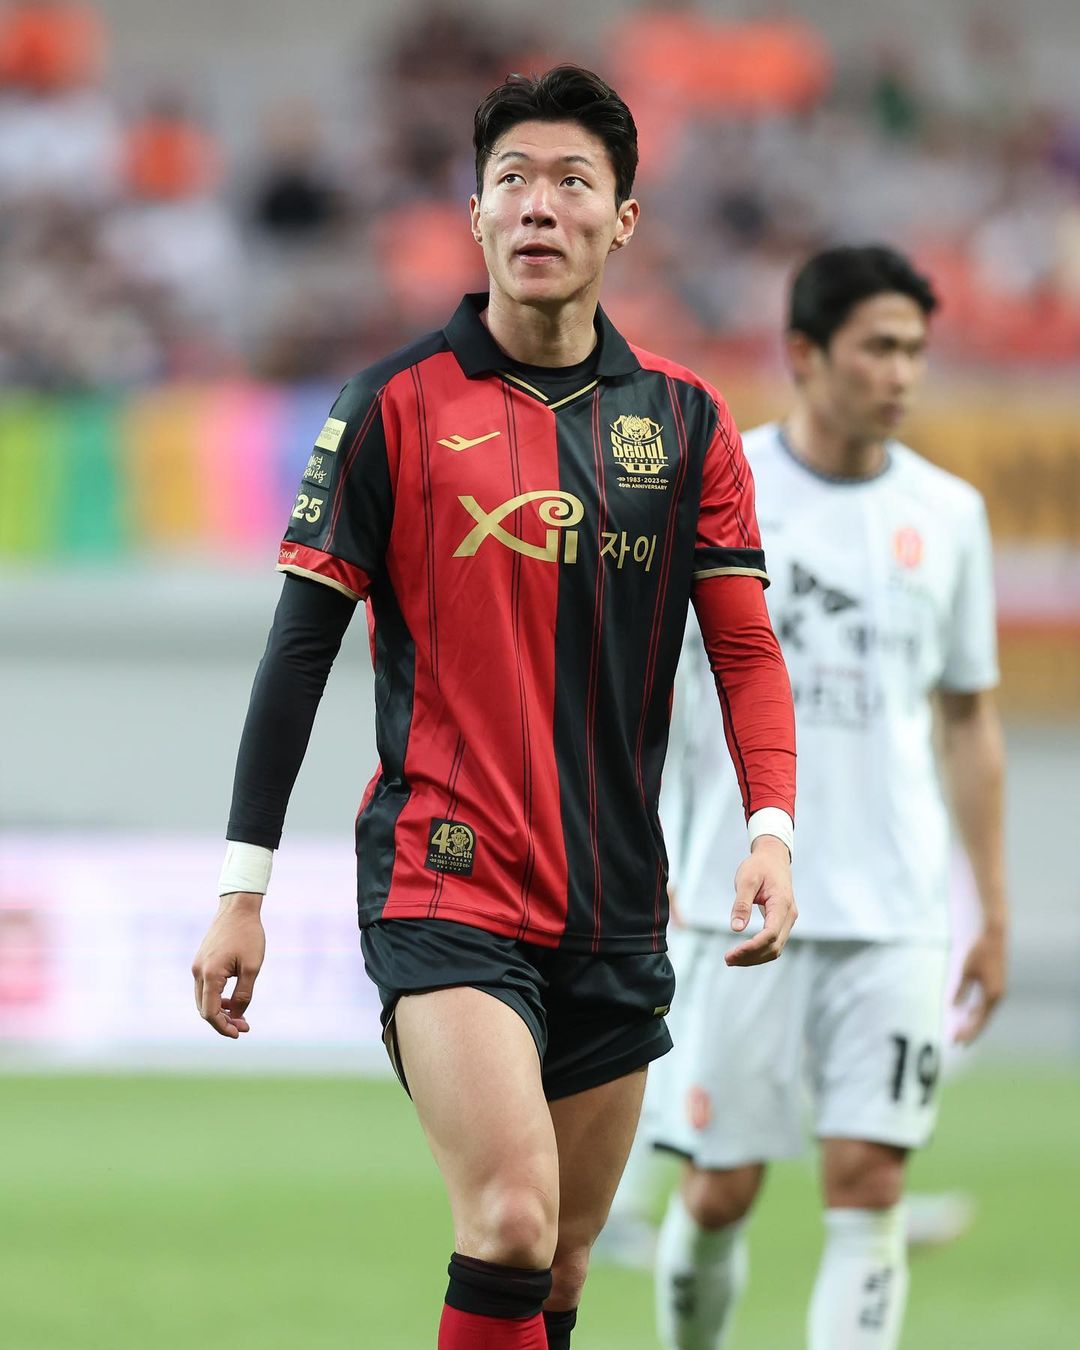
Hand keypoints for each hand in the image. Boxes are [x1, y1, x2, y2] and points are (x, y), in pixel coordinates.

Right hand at [191, 893, 265, 1038]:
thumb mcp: (253, 967)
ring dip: (219, 1011)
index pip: (210, 1012)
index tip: (239, 1033)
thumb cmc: (248, 935)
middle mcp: (198, 972)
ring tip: (240, 1017)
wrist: (237, 908)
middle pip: (204, 1009)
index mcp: (210, 974)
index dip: (223, 1027)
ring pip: (203, 999)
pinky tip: (232, 1001)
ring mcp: (197, 966)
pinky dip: (216, 998)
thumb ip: (244, 994)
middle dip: (223, 1021)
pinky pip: (205, 988)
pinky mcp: (201, 961)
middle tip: (244, 1027)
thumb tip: (237, 1015)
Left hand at [725, 836, 796, 966]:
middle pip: (774, 946)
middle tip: (728, 960)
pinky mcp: (782, 922)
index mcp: (782, 904)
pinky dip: (759, 951)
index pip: (770, 934)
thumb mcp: (746, 880)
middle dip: (751, 956)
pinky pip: (773, 943)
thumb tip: (736, 928)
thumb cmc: (759, 866)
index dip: (752, 947)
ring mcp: (787, 920)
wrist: (773, 857)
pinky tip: (743, 953)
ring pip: (775, 948)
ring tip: (732, 960)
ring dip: (755, 957)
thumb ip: (741, 904)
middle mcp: (789, 915)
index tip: (733, 953)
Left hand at [953, 924, 1006, 1043]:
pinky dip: (973, 1012)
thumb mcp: (964, 969)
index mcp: (991, 995)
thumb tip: (952, 1007)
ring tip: (957, 1033)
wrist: (992, 935)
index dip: (966, 1032)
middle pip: (980, 1020)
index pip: (977, 1021)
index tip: (955, 1042)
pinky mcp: (992, 985)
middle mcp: (995, 996)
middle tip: (954, 1044)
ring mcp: (995, 991)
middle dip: (968, 1032)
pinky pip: (982, 1004)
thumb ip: (959, 988)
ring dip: (970, 1024)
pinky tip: (963, 1015)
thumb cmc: (977, 950)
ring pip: (982, 1013)